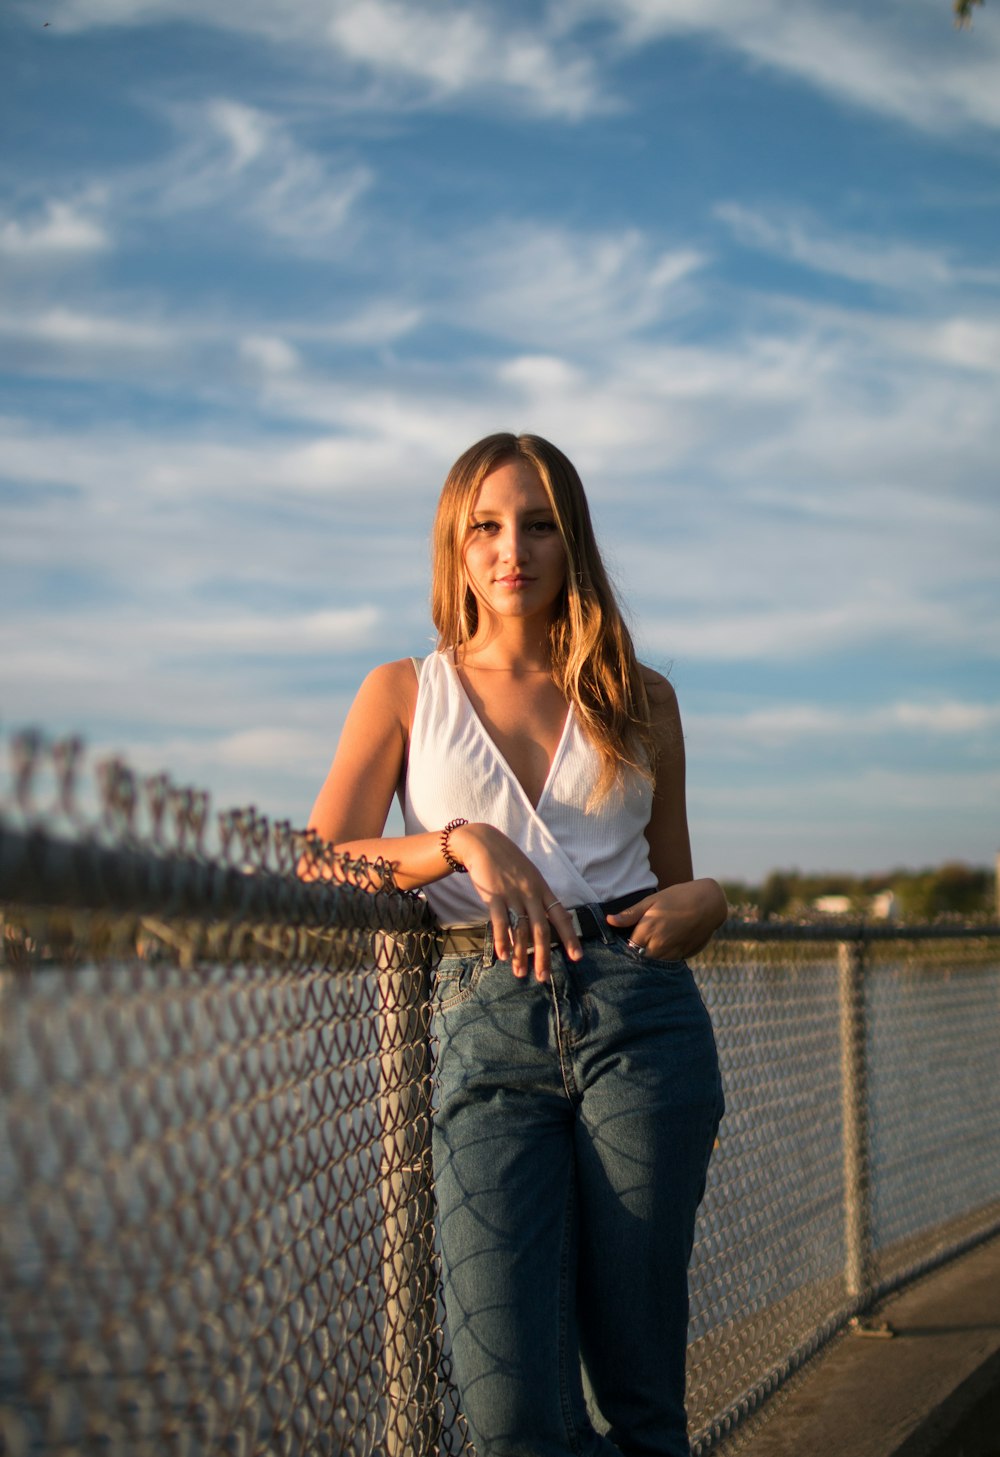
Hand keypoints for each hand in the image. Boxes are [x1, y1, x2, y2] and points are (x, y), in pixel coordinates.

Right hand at [449, 822, 582, 981]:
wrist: (483, 844)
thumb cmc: (506, 863)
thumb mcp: (527, 877)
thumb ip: (533, 900)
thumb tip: (536, 927)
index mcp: (542, 889)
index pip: (560, 916)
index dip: (570, 937)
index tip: (577, 957)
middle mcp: (531, 893)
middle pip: (541, 929)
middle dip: (544, 955)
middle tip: (544, 977)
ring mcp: (513, 894)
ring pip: (521, 929)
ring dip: (521, 954)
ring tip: (520, 973)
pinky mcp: (494, 895)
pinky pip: (500, 921)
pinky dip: (502, 940)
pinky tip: (503, 956)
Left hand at [605, 879, 726, 961]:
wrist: (709, 903)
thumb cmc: (678, 898)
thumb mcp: (651, 901)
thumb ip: (630, 914)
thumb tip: (609, 920)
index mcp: (647, 931)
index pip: (628, 948)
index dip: (625, 945)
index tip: (625, 940)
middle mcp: (659, 946)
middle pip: (640, 959)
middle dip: (637, 954)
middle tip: (638, 943)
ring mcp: (672, 954)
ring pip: (654, 964)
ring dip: (650, 958)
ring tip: (652, 944)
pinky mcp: (683, 956)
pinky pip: (668, 962)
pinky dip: (664, 958)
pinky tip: (665, 946)